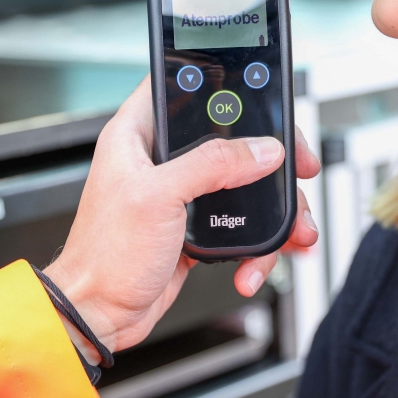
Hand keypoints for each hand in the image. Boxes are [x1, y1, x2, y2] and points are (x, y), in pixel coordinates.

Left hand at [44, 76, 320, 359]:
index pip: (183, 83)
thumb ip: (211, 165)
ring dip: (275, 212)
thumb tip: (260, 149)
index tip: (263, 96)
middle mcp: (160, 160)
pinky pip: (240, 226)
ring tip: (292, 234)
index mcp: (137, 135)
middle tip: (298, 169)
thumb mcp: (156, 198)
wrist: (98, 315)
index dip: (224, 82)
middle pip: (231, 137)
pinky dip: (257, 245)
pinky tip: (254, 265)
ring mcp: (180, 195)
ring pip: (244, 186)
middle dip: (271, 159)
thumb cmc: (104, 256)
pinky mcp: (194, 229)